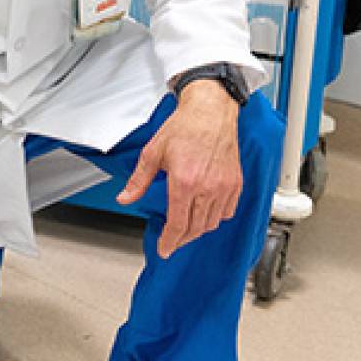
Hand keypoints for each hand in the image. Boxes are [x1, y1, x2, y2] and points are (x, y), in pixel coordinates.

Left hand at [118, 82, 241, 258]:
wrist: (211, 110)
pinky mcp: (236, 183)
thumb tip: (125, 198)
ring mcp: (224, 187)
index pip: (177, 224)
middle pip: (195, 228)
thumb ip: (139, 180)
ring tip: (186, 228)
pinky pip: (227, 211)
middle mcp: (207, 188)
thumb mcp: (153, 153)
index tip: (165, 249)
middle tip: (172, 241)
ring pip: (212, 223)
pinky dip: (216, 218)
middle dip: (182, 239)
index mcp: (184, 182)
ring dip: (198, 230)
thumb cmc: (185, 126)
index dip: (169, 241)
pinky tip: (205, 213)